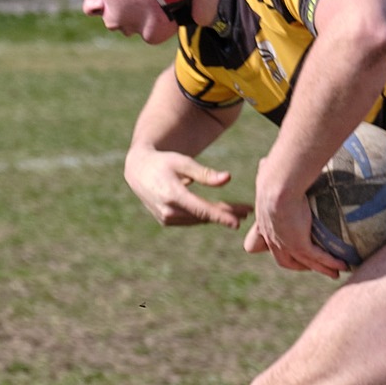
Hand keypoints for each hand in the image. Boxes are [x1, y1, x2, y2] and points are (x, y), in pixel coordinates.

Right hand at [124, 147, 251, 228]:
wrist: (138, 170)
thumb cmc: (163, 162)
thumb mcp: (183, 162)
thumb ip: (205, 173)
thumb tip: (228, 179)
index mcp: (172, 195)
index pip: (201, 210)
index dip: (221, 217)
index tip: (238, 222)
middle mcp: (168, 210)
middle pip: (204, 216)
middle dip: (227, 214)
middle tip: (247, 212)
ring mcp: (166, 218)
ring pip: (198, 219)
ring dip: (219, 216)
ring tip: (239, 212)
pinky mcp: (166, 220)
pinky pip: (191, 220)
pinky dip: (206, 216)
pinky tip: (221, 211)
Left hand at [242, 165, 345, 278]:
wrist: (280, 184)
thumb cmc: (273, 175)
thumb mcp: (265, 176)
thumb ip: (267, 172)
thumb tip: (266, 161)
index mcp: (265, 223)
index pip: (269, 243)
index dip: (278, 248)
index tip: (290, 247)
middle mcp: (274, 238)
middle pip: (285, 260)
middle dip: (300, 265)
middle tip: (315, 266)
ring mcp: (287, 243)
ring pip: (304, 263)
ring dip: (320, 269)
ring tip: (334, 273)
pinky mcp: (300, 245)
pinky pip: (317, 258)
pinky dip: (330, 263)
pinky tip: (342, 265)